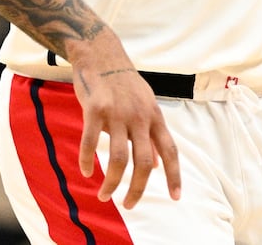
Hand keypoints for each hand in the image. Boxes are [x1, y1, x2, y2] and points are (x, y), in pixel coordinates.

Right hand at [71, 46, 182, 206]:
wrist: (102, 54)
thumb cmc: (125, 83)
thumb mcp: (146, 105)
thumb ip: (151, 135)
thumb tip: (157, 165)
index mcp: (154, 116)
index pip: (170, 150)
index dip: (174, 175)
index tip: (175, 197)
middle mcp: (139, 116)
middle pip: (143, 163)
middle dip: (137, 189)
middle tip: (128, 205)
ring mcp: (117, 113)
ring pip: (118, 158)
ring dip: (111, 182)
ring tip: (105, 195)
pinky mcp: (95, 109)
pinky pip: (90, 142)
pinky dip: (87, 161)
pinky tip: (85, 172)